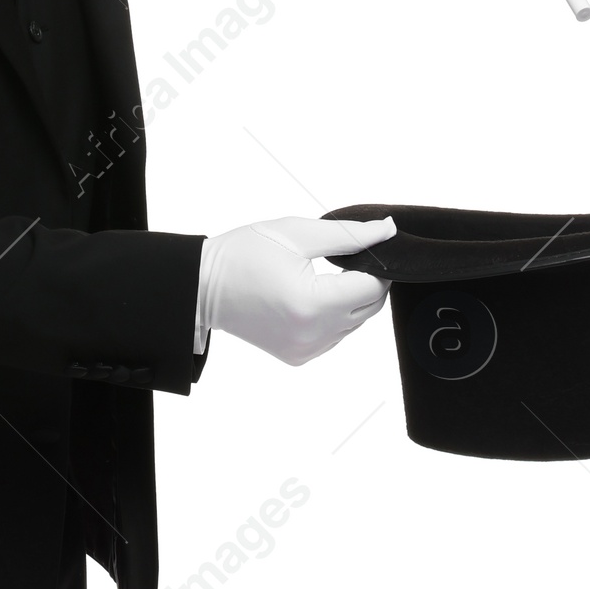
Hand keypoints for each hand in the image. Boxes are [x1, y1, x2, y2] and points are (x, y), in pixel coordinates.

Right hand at [197, 215, 396, 365]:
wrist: (202, 287)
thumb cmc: (242, 254)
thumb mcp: (296, 233)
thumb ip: (348, 234)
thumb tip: (387, 231)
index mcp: (313, 303)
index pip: (373, 286)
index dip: (375, 264)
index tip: (362, 248)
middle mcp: (313, 334)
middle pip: (369, 308)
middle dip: (366, 281)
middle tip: (343, 259)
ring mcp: (306, 350)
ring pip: (354, 324)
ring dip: (349, 299)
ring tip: (319, 277)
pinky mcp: (299, 357)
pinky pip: (335, 336)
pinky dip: (332, 317)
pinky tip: (309, 298)